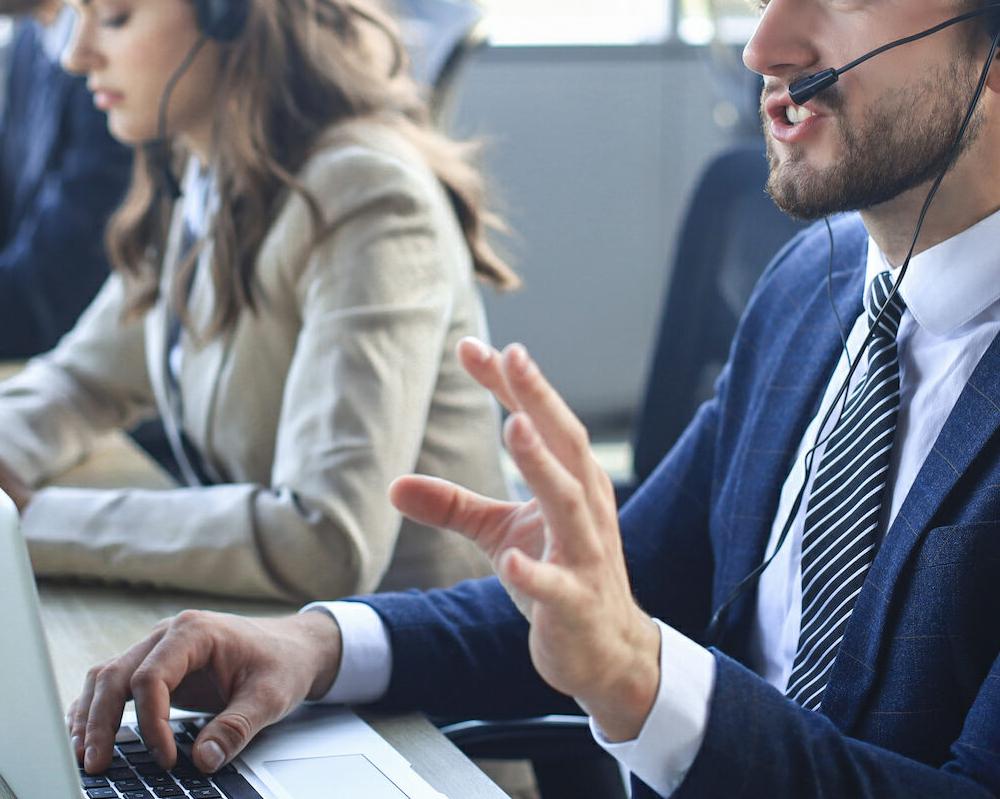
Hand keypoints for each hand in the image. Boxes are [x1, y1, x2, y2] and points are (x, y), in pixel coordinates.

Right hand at [69, 609, 341, 775]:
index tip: (166, 760)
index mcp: (194, 632)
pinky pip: (116, 682)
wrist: (293, 646)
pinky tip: (88, 734)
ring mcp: (158, 647)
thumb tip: (203, 761)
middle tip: (95, 763)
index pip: (151, 677)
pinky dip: (98, 707)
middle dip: (100, 720)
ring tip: (83, 754)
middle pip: (116, 674)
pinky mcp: (157, 665)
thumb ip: (236, 729)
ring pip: (107, 675)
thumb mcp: (270, 698)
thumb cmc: (282, 663)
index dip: (150, 723)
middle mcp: (167, 634)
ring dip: (91, 714)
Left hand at [389, 337, 660, 741]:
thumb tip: (392, 485)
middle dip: (540, 398)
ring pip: (569, 502)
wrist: (606, 652)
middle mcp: (587, 508)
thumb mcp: (500, 535)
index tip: (471, 347)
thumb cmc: (558, 577)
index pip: (540, 421)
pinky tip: (512, 560)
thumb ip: (453, 506)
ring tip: (514, 426)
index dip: (509, 384)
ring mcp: (586, 555)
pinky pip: (556, 586)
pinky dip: (535, 571)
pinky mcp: (576, 603)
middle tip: (514, 355)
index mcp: (573, 482)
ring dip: (542, 464)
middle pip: (567, 443)